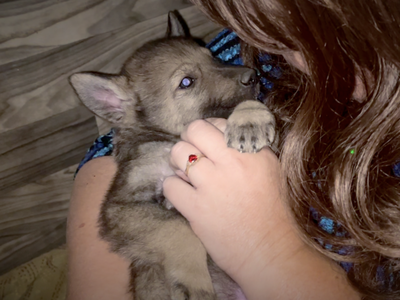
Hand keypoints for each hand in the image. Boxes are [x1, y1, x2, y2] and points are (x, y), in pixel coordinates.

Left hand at [163, 119, 299, 278]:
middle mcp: (233, 162)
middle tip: (192, 152)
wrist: (270, 253)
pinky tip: (184, 195)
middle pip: (195, 129)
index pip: (220, 123)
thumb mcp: (271, 171)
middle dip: (189, 138)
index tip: (209, 143)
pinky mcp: (197, 208)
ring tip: (186, 174)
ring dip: (178, 161)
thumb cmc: (275, 215)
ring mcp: (213, 184)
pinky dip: (174, 187)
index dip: (210, 130)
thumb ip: (249, 150)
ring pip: (178, 152)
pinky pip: (170, 184)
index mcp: (253, 152)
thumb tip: (219, 139)